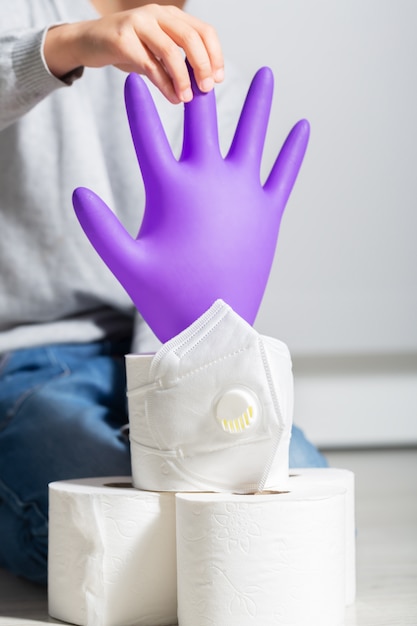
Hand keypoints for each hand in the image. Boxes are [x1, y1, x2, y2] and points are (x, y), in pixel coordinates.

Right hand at [44, 4, 223, 102]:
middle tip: (206, 89)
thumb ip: (178, 62)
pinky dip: (164, 84)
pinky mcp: (122, 40)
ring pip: (170, 52)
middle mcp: (156, 14)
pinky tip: (171, 97)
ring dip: (183, 78)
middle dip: (202, 66)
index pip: (203, 31)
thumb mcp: (156, 51)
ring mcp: (137, 23)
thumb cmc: (127, 48)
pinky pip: (150, 65)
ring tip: (186, 98)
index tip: (218, 79)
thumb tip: (201, 86)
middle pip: (190, 38)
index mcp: (170, 15)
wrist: (88, 42)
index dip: (215, 55)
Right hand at [73, 65, 309, 342]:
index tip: (131, 84)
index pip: (147, 135)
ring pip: (252, 135)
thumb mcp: (125, 263)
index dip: (136, 107)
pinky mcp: (267, 212)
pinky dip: (293, 150)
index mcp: (171, 188)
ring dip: (259, 102)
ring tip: (266, 74)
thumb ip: (99, 227)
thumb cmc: (167, 296)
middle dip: (197, 87)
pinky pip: (284, 173)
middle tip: (198, 61)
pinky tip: (303, 127)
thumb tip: (77, 193)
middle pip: (201, 119)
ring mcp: (242, 193)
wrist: (215, 326)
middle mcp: (208, 179)